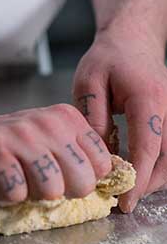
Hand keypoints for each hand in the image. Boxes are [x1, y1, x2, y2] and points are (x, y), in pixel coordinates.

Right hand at [0, 105, 111, 205]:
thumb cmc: (7, 146)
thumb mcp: (48, 140)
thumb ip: (76, 155)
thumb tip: (106, 187)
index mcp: (65, 118)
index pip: (102, 165)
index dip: (82, 181)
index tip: (60, 177)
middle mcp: (44, 123)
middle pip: (80, 182)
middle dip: (60, 193)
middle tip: (36, 184)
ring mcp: (18, 136)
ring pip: (50, 190)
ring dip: (30, 196)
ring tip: (15, 182)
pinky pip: (16, 193)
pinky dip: (5, 197)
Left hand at [73, 35, 166, 211]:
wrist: (132, 41)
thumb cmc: (108, 59)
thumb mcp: (88, 83)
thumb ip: (93, 116)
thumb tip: (97, 152)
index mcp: (148, 99)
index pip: (148, 146)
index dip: (137, 177)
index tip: (125, 200)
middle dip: (148, 184)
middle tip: (122, 202)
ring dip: (153, 178)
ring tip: (126, 190)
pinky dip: (156, 165)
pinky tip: (134, 172)